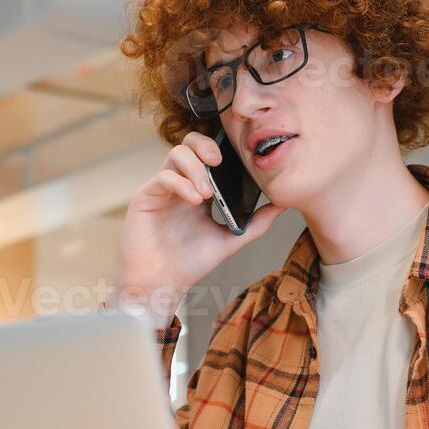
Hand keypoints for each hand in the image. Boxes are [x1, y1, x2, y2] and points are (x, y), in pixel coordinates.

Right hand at [114, 132, 285, 327]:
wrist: (161, 284)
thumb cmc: (190, 263)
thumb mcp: (230, 240)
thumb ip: (256, 223)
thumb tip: (282, 205)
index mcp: (199, 189)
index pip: (208, 154)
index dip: (221, 147)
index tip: (237, 157)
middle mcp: (180, 184)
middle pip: (190, 144)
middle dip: (206, 146)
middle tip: (218, 161)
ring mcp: (162, 188)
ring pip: (176, 154)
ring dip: (195, 168)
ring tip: (207, 193)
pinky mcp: (145, 196)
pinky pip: (163, 176)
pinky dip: (181, 183)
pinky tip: (194, 201)